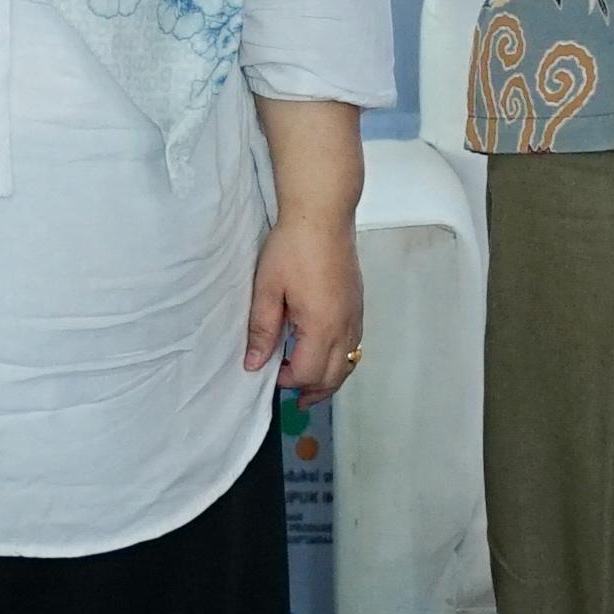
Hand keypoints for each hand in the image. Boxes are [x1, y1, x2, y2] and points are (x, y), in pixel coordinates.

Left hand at [243, 209, 362, 401]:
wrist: (323, 214)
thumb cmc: (291, 248)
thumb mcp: (268, 289)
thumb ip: (262, 330)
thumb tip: (254, 365)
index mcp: (321, 326)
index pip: (308, 373)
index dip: (288, 381)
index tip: (270, 374)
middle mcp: (345, 326)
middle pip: (335, 375)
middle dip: (313, 390)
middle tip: (293, 398)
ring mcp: (356, 315)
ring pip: (350, 362)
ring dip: (330, 378)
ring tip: (310, 385)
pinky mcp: (359, 304)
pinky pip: (355, 344)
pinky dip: (342, 359)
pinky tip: (326, 353)